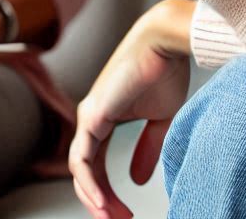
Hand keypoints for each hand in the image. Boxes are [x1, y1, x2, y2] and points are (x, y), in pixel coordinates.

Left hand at [70, 0, 194, 218]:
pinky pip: (82, 160)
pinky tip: (102, 202)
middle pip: (86, 172)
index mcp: (105, 118)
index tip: (126, 215)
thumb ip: (148, 148)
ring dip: (95, 199)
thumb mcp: (160, 118)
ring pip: (80, 170)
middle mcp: (91, 118)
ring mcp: (89, 116)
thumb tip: (137, 180)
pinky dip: (90, 185)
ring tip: (114, 218)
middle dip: (101, 202)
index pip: (96, 166)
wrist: (164, 43)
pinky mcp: (92, 115)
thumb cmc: (165, 70)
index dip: (108, 193)